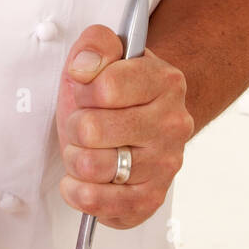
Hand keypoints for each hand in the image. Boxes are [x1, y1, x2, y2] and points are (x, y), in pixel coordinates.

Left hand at [55, 24, 193, 228]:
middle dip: (74, 127)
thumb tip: (83, 67)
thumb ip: (95, 44)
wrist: (141, 123)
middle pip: (91, 130)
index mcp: (166, 82)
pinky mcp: (150, 199)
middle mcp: (173, 125)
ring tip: (87, 150)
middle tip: (85, 125)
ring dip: (74, 159)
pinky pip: (101, 204)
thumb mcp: (104, 57)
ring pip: (91, 167)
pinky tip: (81, 181)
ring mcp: (165, 165)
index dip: (83, 90)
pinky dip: (79, 193)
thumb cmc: (115, 94)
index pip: (105, 87)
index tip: (89, 92)